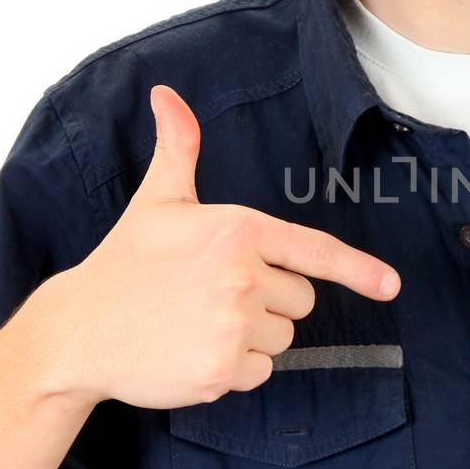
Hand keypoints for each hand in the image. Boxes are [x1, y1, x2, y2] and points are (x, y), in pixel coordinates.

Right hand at [48, 84, 401, 411]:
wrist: (78, 330)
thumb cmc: (125, 263)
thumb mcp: (157, 201)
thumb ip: (180, 149)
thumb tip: (168, 96)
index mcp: (238, 229)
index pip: (314, 250)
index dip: (358, 270)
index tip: (391, 286)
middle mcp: (242, 275)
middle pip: (301, 300)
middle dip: (268, 302)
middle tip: (211, 296)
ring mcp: (233, 324)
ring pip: (282, 339)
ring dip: (251, 338)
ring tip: (197, 323)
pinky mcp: (222, 369)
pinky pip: (260, 373)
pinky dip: (234, 370)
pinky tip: (193, 352)